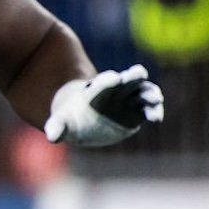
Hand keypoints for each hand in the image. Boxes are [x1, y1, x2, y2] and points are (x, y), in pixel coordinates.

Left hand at [44, 65, 163, 146]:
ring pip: (142, 92)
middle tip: (139, 72)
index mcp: (95, 90)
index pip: (101, 83)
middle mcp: (114, 91)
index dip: (107, 80)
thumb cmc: (70, 117)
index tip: (115, 78)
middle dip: (133, 75)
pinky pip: (148, 109)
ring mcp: (128, 99)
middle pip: (126, 79)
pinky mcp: (137, 111)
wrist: (83, 119)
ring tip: (156, 99)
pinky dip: (154, 111)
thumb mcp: (61, 121)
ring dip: (149, 93)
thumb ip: (57, 126)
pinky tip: (156, 119)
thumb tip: (52, 136)